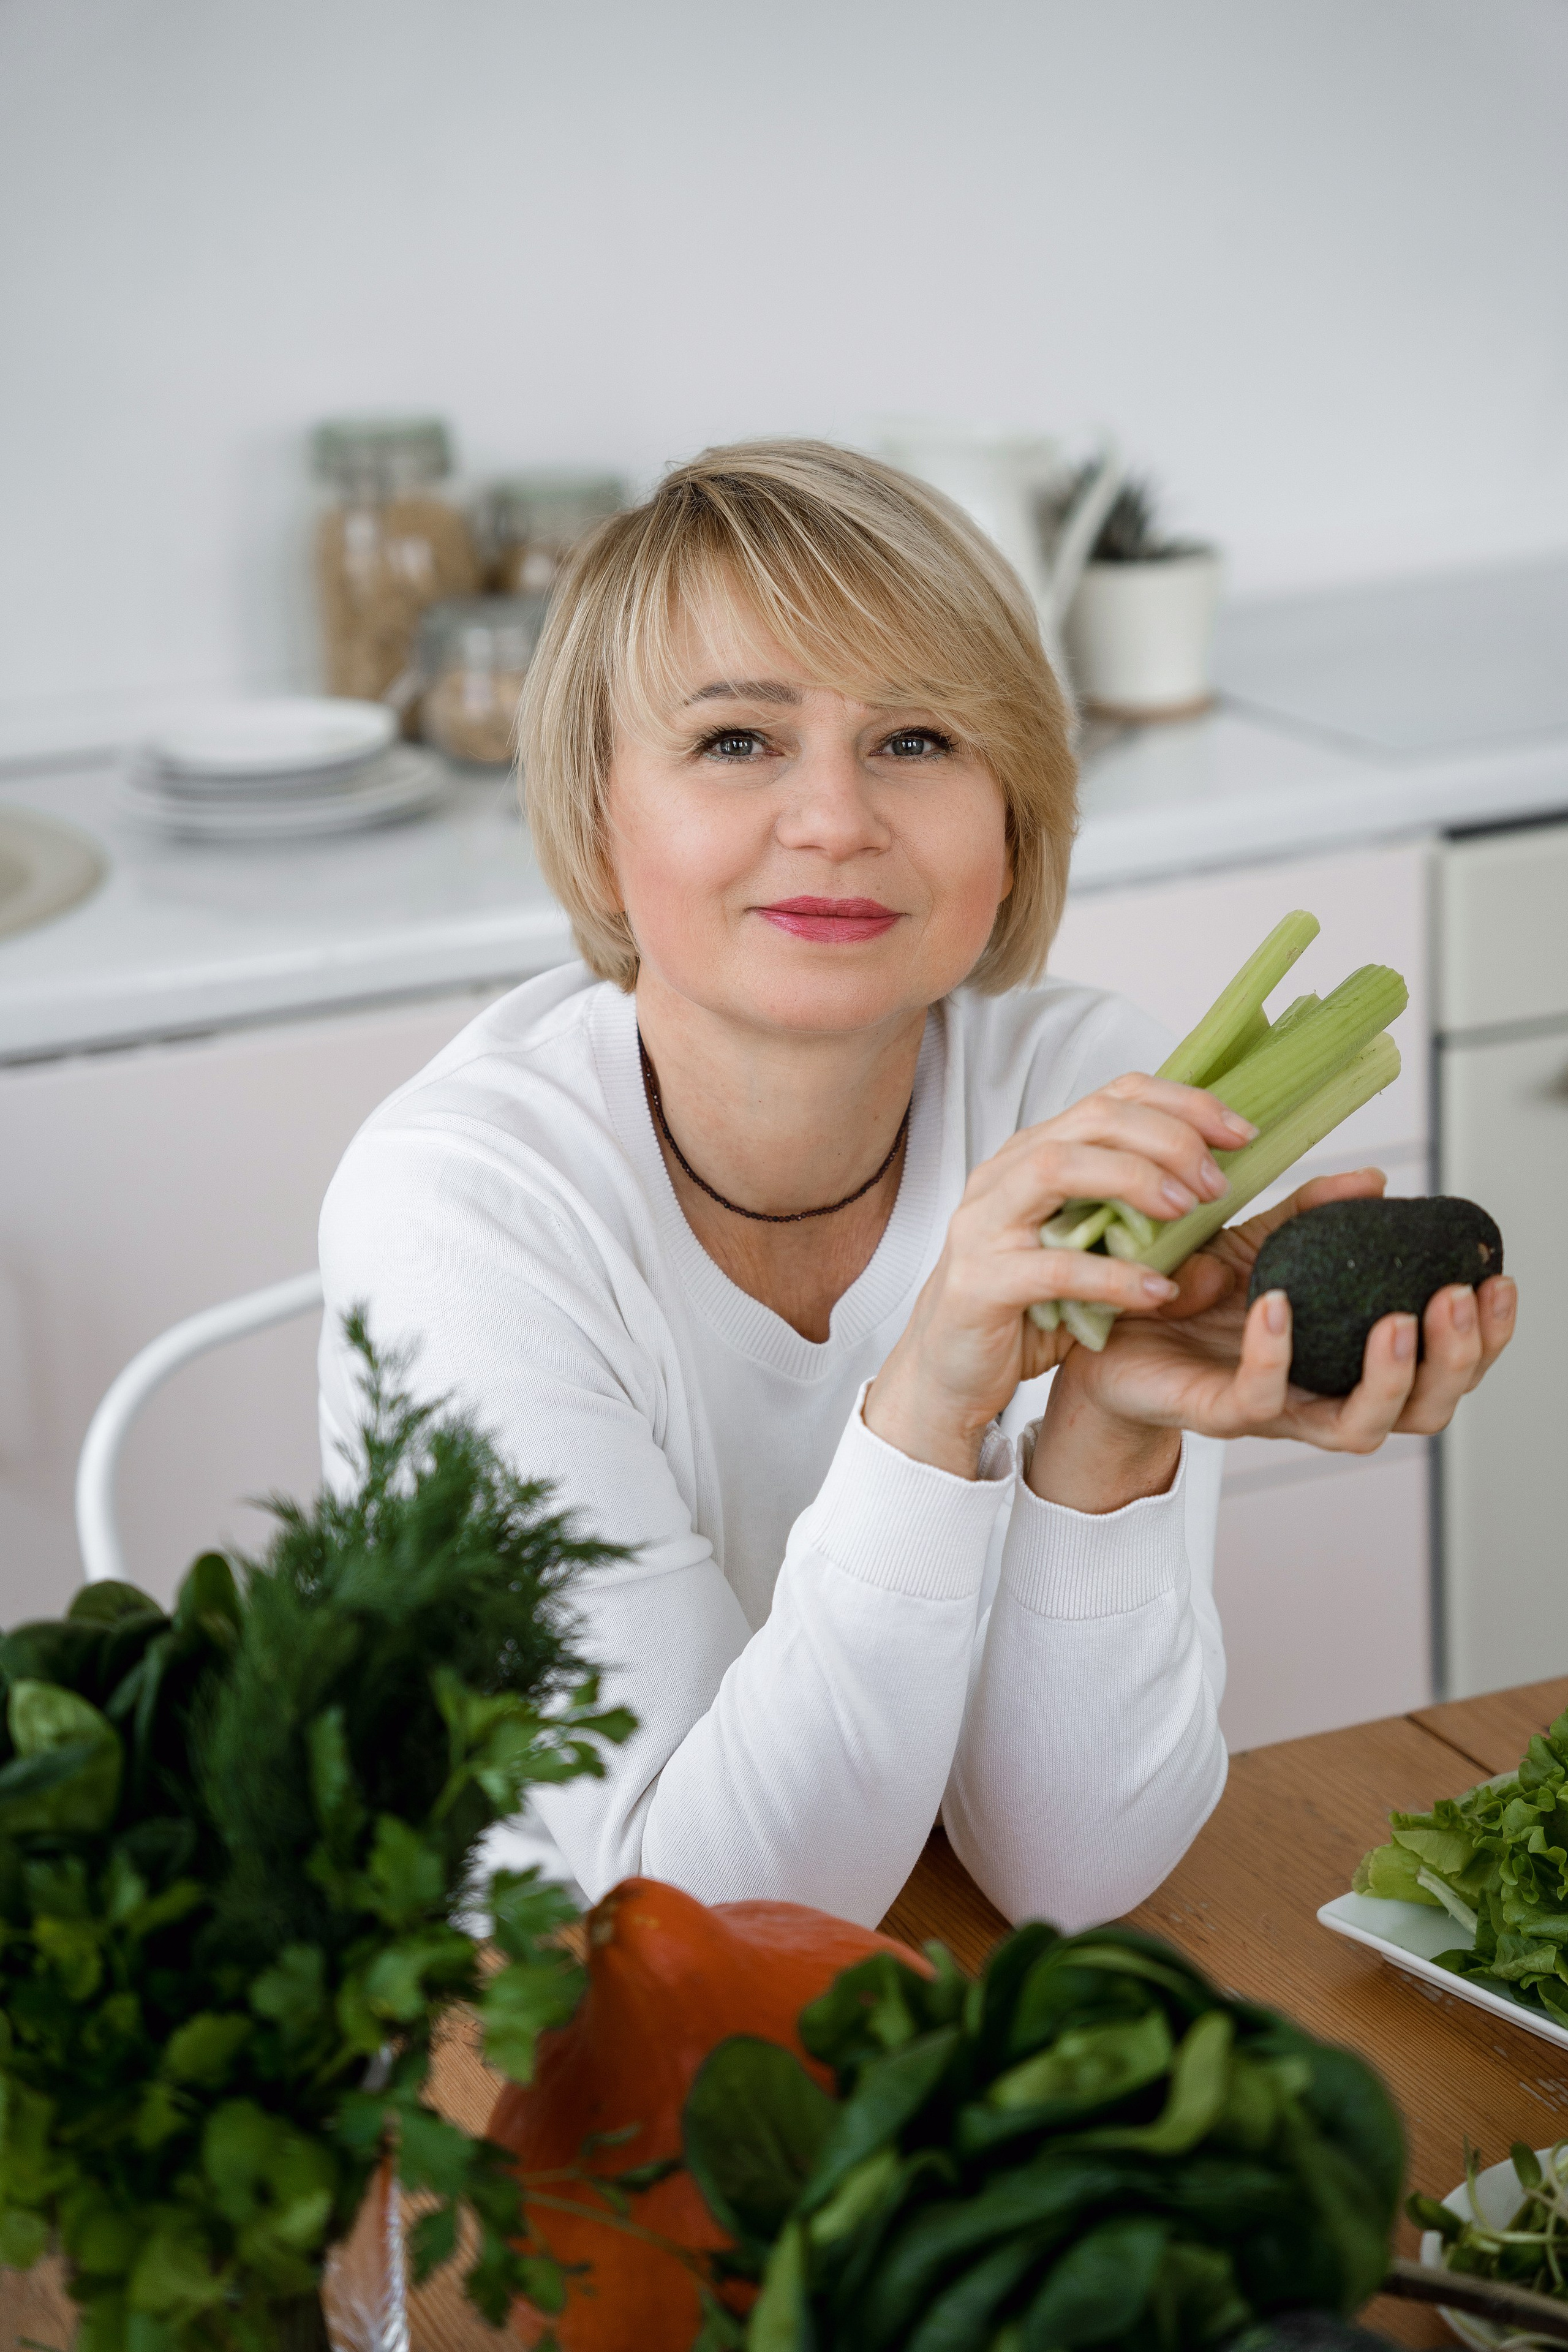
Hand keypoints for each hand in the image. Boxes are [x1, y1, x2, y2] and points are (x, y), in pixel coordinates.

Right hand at [865, 1072, 1254, 1476]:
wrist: (948, 1369)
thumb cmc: (1024, 1305)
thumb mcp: (1087, 1248)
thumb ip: (1138, 1219)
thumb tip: (1221, 1200)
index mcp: (1034, 1155)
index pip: (1114, 1097)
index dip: (1184, 1104)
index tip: (1241, 1133)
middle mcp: (1005, 1175)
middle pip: (1093, 1119)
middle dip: (1168, 1138)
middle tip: (1217, 1182)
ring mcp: (985, 1225)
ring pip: (1057, 1168)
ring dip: (1134, 1180)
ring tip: (1187, 1212)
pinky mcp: (980, 1282)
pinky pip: (1051, 1269)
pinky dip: (1112, 1276)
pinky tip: (1156, 1291)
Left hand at [1038, 1168, 1517, 1482]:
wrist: (1105, 1333)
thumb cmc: (1191, 1295)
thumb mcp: (1259, 1242)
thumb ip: (1314, 1214)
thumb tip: (1376, 1180)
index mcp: (1348, 1356)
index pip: (1442, 1366)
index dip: (1484, 1336)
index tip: (1498, 1280)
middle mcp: (1324, 1393)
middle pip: (1424, 1409)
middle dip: (1456, 1361)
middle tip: (1455, 1301)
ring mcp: (1275, 1409)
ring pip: (1359, 1426)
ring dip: (1390, 1377)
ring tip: (1398, 1321)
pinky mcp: (1217, 1414)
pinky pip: (1260, 1397)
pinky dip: (1276, 1353)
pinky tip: (1279, 1305)